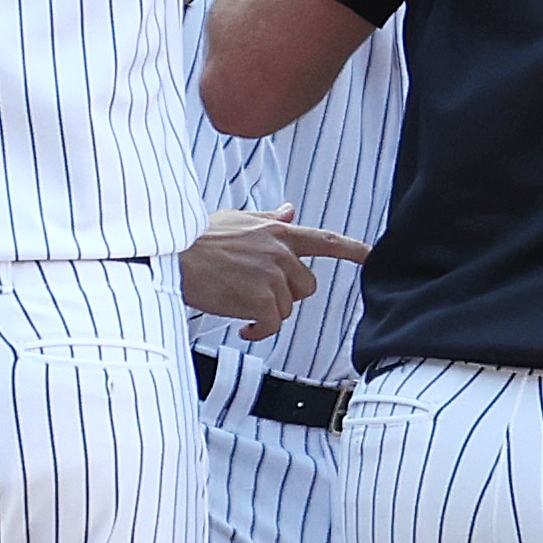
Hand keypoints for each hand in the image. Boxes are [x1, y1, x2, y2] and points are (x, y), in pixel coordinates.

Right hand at [178, 203, 374, 336]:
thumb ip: (269, 219)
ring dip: (265, 313)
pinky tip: (241, 327)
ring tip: (238, 303)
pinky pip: (271, 326)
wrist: (172, 255)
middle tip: (256, 293)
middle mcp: (281, 253)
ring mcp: (272, 277)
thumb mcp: (237, 220)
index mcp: (278, 232)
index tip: (370, 256)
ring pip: (286, 309)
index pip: (325, 241)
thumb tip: (290, 211)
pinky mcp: (261, 300)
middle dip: (286, 294)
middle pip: (306, 286)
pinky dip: (257, 331)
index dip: (352, 250)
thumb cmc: (197, 237)